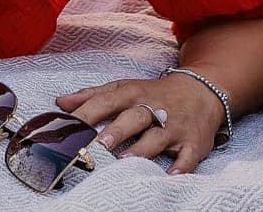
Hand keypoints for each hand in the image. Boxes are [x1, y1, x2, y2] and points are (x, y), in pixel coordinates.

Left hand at [56, 74, 223, 175]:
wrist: (201, 91)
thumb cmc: (154, 94)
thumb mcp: (124, 88)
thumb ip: (93, 96)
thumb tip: (61, 103)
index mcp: (133, 94)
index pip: (106, 101)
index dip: (88, 113)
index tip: (70, 126)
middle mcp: (153, 109)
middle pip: (133, 118)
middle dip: (116, 131)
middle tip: (99, 145)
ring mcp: (174, 126)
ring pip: (157, 138)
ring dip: (142, 149)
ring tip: (125, 161)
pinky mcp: (192, 142)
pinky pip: (188, 155)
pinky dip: (181, 166)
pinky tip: (170, 176)